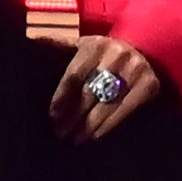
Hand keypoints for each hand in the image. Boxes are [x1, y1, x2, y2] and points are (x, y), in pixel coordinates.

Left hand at [50, 34, 169, 142]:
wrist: (149, 50)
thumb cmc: (107, 52)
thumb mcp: (86, 44)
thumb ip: (60, 43)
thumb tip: (32, 41)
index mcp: (96, 45)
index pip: (74, 75)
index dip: (62, 97)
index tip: (52, 115)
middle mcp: (116, 56)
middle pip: (88, 92)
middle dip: (72, 116)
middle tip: (60, 132)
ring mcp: (135, 71)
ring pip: (105, 104)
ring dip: (88, 126)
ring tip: (75, 139)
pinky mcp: (149, 86)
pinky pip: (123, 111)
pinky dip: (107, 126)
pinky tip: (94, 136)